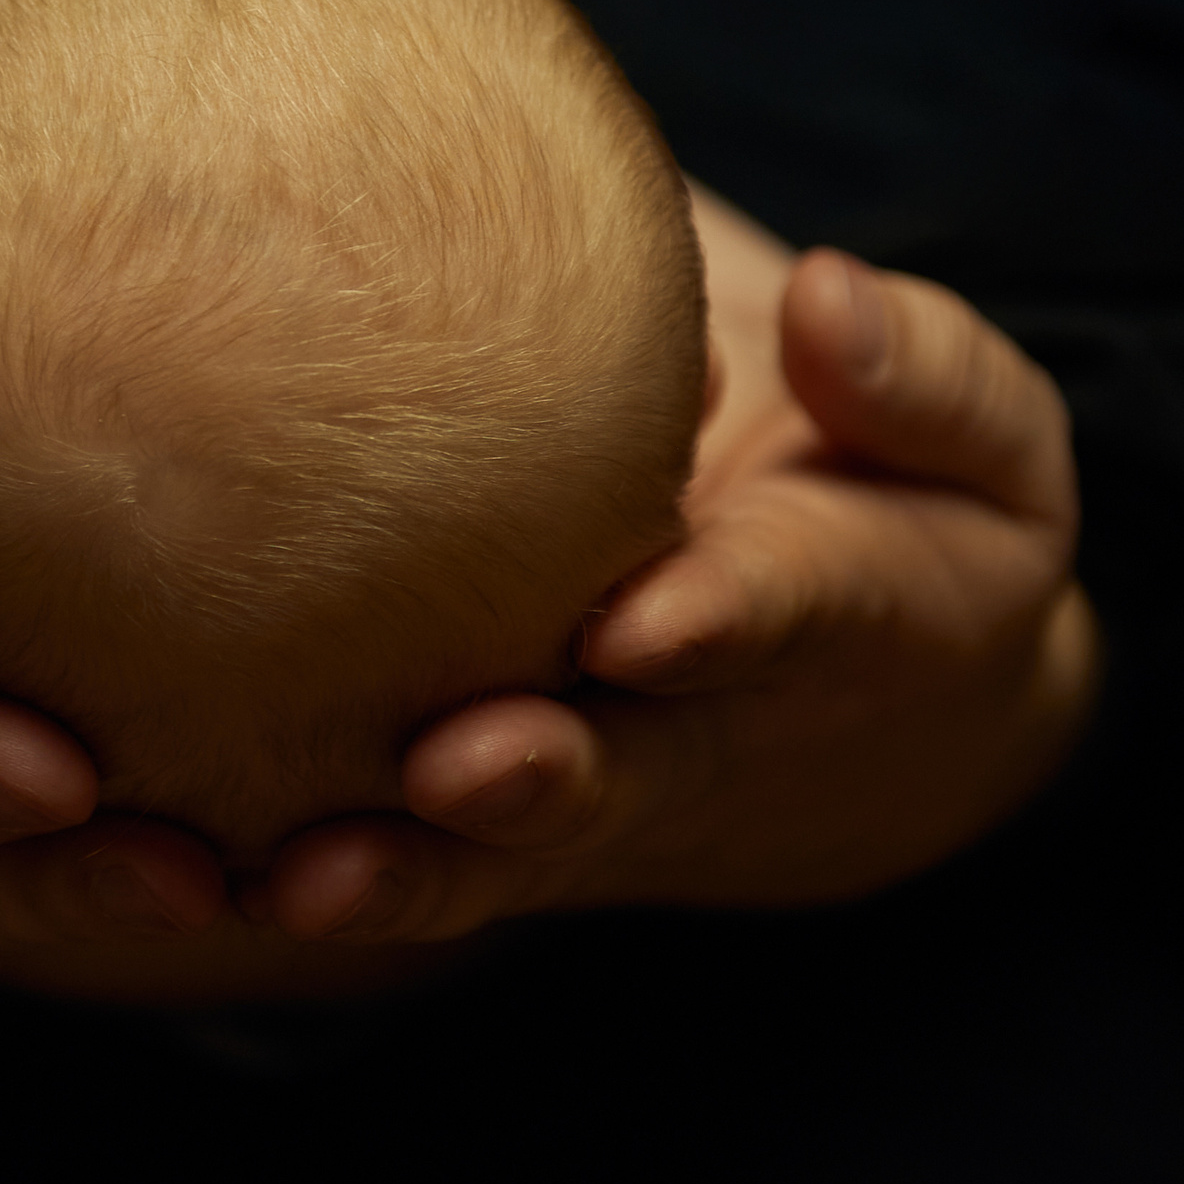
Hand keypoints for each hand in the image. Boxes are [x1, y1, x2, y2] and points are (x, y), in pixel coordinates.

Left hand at [262, 202, 1099, 938]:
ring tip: (309, 880)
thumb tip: (824, 299)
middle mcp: (694, 724)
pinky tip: (208, 884)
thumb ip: (921, 379)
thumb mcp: (974, 437)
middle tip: (461, 772)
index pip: (780, 606)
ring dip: (406, 864)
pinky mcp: (487, 799)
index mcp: (834, 614)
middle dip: (541, 778)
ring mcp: (588, 777)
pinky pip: (408, 850)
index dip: (722, 617)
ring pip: (493, 846)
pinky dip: (313, 878)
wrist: (868, 670)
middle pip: (616, 771)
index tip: (646, 623)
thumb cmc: (902, 497)